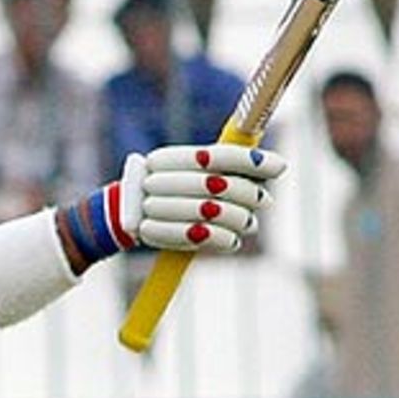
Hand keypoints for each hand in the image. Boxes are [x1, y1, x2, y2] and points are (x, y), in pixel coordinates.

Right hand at [122, 142, 286, 253]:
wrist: (118, 218)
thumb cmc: (165, 191)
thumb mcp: (184, 171)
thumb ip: (218, 166)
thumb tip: (273, 166)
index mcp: (166, 159)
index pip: (215, 156)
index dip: (249, 161)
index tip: (280, 166)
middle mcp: (157, 179)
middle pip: (217, 185)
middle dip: (248, 194)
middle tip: (265, 201)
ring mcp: (153, 207)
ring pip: (212, 212)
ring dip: (240, 220)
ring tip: (249, 224)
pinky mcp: (154, 234)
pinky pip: (200, 237)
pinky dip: (224, 240)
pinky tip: (233, 241)